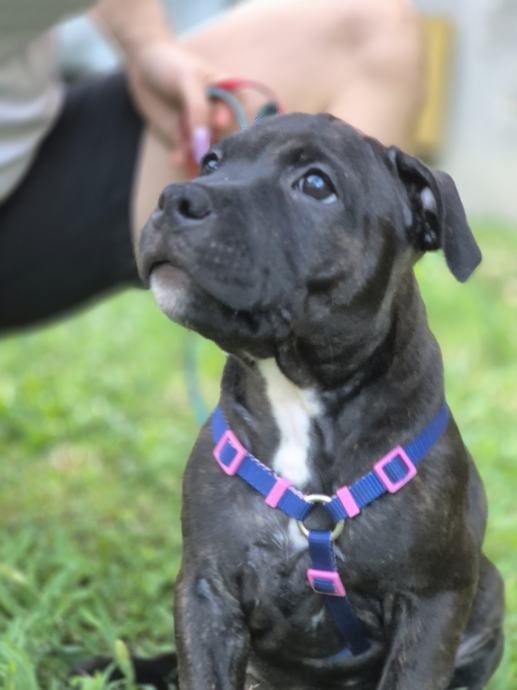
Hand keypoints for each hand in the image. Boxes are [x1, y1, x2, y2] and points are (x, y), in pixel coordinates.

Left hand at [125, 39, 231, 166]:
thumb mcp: (188, 80)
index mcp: (228, 93)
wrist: (141, 64)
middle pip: (225, 135)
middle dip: (216, 144)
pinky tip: (175, 160)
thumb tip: (204, 142)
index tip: (221, 122)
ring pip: (205, 146)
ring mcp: (201, 127)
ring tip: (186, 156)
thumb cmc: (171, 63)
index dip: (236, 121)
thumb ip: (198, 109)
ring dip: (198, 154)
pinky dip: (182, 157)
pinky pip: (186, 151)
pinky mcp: (183, 138)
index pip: (241, 111)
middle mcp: (218, 113)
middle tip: (204, 148)